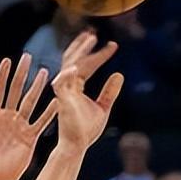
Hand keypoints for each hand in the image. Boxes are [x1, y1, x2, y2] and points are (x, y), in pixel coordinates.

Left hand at [0, 54, 55, 179]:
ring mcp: (19, 126)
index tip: (7, 61)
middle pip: (15, 91)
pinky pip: (41, 122)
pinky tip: (56, 100)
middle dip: (21, 75)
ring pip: (30, 102)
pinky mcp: (30, 137)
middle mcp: (7, 118)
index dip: (2, 76)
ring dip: (37, 88)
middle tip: (27, 58)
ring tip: (45, 72)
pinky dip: (49, 112)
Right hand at [52, 32, 121, 152]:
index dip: (100, 54)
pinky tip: (76, 66)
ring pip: (68, 66)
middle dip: (83, 46)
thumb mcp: (103, 107)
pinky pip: (62, 84)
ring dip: (78, 53)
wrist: (77, 145)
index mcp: (76, 86)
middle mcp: (68, 86)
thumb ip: (109, 91)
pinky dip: (67, 75)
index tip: (114, 46)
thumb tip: (119, 74)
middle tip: (94, 33)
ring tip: (89, 39)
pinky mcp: (62, 101)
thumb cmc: (86, 130)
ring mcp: (64, 92)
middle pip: (74, 59)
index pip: (87, 65)